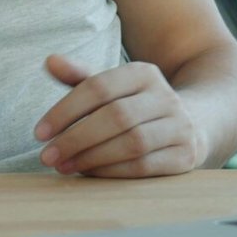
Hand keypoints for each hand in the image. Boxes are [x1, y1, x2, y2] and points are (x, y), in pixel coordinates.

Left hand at [34, 54, 207, 177]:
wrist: (196, 122)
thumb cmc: (138, 105)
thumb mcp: (112, 87)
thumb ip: (80, 77)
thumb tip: (49, 61)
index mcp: (143, 73)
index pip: (98, 87)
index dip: (65, 110)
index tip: (39, 132)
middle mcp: (164, 96)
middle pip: (115, 116)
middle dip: (76, 138)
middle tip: (47, 156)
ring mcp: (179, 126)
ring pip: (132, 143)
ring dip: (92, 158)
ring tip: (65, 166)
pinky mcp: (185, 155)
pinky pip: (145, 166)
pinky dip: (112, 172)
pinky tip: (90, 175)